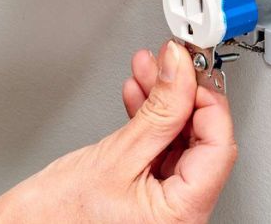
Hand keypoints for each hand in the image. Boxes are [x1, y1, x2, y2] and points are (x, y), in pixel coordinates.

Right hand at [0, 41, 237, 222]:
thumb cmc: (51, 221)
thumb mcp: (113, 156)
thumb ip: (157, 110)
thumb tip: (180, 71)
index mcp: (182, 215)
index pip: (218, 146)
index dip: (206, 99)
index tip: (190, 68)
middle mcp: (180, 217)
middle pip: (201, 142)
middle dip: (183, 95)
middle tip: (172, 62)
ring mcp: (163, 208)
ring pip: (179, 143)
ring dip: (165, 103)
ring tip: (149, 70)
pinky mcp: (144, 197)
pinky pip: (159, 154)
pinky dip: (150, 122)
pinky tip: (138, 96)